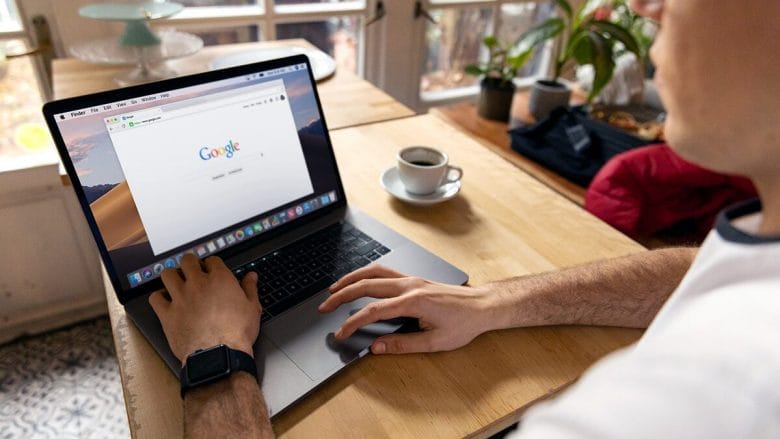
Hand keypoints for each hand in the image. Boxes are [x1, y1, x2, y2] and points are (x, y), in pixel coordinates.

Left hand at [149, 254, 260, 364]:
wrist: (219, 355)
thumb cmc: (237, 333)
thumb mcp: (252, 308)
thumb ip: (250, 288)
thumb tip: (251, 277)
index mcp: (220, 279)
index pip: (212, 260)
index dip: (212, 264)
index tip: (212, 270)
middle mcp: (198, 284)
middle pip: (187, 260)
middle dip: (190, 263)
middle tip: (193, 271)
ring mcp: (180, 298)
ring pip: (168, 274)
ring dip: (172, 276)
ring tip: (177, 282)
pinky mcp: (167, 314)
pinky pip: (155, 298)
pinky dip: (159, 297)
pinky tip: (165, 301)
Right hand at [318, 265, 493, 354]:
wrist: (482, 306)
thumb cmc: (464, 324)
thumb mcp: (435, 342)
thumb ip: (403, 345)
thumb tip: (377, 348)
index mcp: (413, 301)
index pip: (373, 310)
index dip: (353, 322)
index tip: (341, 333)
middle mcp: (409, 285)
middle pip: (366, 284)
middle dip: (342, 295)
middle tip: (325, 307)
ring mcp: (411, 279)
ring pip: (373, 272)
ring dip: (351, 279)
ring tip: (334, 290)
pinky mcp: (414, 279)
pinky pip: (384, 271)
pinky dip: (366, 275)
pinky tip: (359, 282)